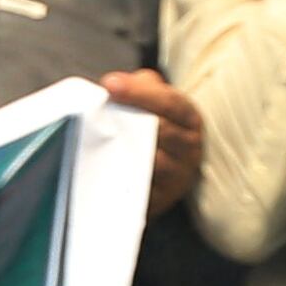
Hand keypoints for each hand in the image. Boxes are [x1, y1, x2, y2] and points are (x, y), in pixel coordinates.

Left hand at [99, 71, 205, 214]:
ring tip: (95, 137)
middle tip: (98, 112)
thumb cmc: (156, 127)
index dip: (138, 93)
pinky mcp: (158, 201)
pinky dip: (118, 176)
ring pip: (149, 162)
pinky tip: (100, 164)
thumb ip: (141, 86)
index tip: (110, 84)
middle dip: (128, 120)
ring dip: (121, 149)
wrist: (167, 167)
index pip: (169, 103)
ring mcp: (176, 179)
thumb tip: (114, 86)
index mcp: (190, 120)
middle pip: (160, 132)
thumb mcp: (155, 98)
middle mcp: (189, 150)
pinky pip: (137, 189)